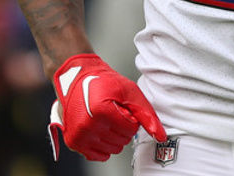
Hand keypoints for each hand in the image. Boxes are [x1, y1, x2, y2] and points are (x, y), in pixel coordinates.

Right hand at [47, 54, 165, 160]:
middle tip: (113, 112)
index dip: (131, 117)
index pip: (131, 129)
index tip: (122, 107)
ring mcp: (79, 135)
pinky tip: (99, 129)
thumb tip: (160, 136)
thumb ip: (146, 114)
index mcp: (101, 111)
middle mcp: (87, 126)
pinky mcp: (74, 142)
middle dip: (123, 127)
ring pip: (112, 149)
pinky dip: (103, 145)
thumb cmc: (103, 82)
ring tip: (106, 119)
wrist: (78, 78)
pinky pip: (98, 156)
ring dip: (114, 136)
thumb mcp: (130, 92)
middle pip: (122, 141)